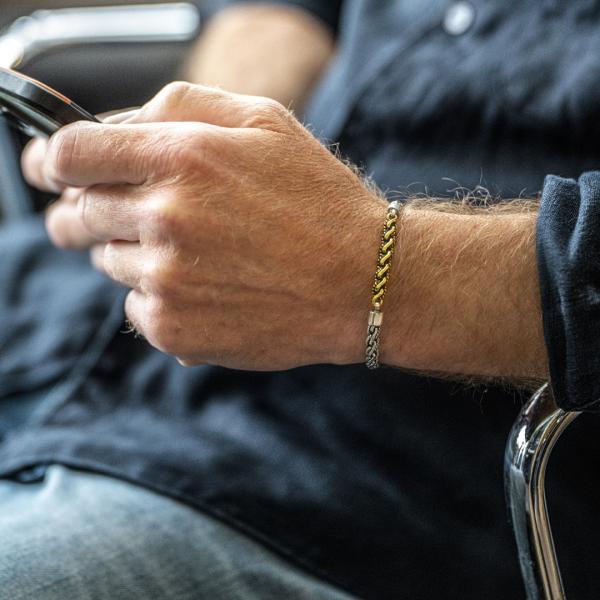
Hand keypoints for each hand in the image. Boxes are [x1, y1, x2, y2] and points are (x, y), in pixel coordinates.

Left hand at [29, 83, 385, 369]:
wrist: (362, 282)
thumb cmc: (320, 202)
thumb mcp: (264, 122)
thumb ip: (181, 106)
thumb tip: (120, 125)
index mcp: (183, 157)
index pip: (72, 152)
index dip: (55, 159)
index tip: (53, 169)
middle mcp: (166, 218)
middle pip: (79, 214)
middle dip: (89, 212)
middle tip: (115, 216)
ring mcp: (166, 279)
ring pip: (109, 263)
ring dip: (136, 255)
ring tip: (199, 255)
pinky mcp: (173, 329)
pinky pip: (136, 307)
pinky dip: (159, 298)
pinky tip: (210, 290)